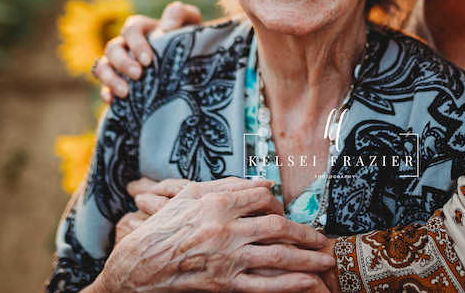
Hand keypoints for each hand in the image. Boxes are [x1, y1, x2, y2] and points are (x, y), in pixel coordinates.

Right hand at [95, 177, 331, 292]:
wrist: (138, 267)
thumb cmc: (163, 226)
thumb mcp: (189, 195)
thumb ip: (227, 186)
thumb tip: (263, 182)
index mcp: (217, 203)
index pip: (262, 197)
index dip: (278, 202)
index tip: (285, 209)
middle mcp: (225, 229)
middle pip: (277, 226)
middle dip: (304, 232)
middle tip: (322, 237)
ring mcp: (226, 258)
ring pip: (277, 256)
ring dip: (307, 258)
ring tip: (326, 259)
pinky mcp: (224, 284)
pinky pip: (264, 285)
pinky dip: (289, 284)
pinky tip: (307, 282)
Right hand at [96, 3, 202, 102]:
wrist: (194, 62)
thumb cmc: (188, 38)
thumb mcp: (190, 20)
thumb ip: (179, 13)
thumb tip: (166, 27)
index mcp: (140, 28)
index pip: (130, 30)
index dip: (136, 44)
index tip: (148, 60)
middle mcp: (125, 45)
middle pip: (112, 49)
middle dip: (123, 62)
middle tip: (139, 75)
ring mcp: (119, 64)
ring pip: (102, 67)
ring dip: (110, 79)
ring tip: (125, 93)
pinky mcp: (118, 83)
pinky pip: (103, 87)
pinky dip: (106, 93)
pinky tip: (114, 101)